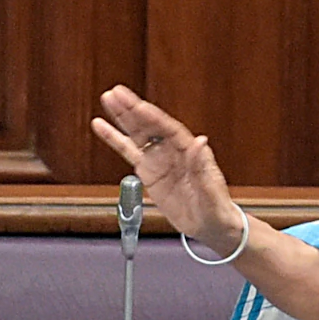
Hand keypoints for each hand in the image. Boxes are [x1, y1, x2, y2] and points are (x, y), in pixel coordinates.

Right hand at [91, 85, 240, 244]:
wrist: (211, 226)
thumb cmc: (217, 209)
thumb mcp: (212, 191)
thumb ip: (202, 168)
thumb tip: (200, 141)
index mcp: (191, 152)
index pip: (169, 130)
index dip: (153, 118)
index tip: (137, 106)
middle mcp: (174, 151)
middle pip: (151, 126)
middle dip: (134, 110)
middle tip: (115, 93)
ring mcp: (160, 160)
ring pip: (139, 134)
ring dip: (123, 117)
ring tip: (108, 99)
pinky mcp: (149, 172)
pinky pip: (129, 152)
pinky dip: (114, 139)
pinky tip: (101, 126)